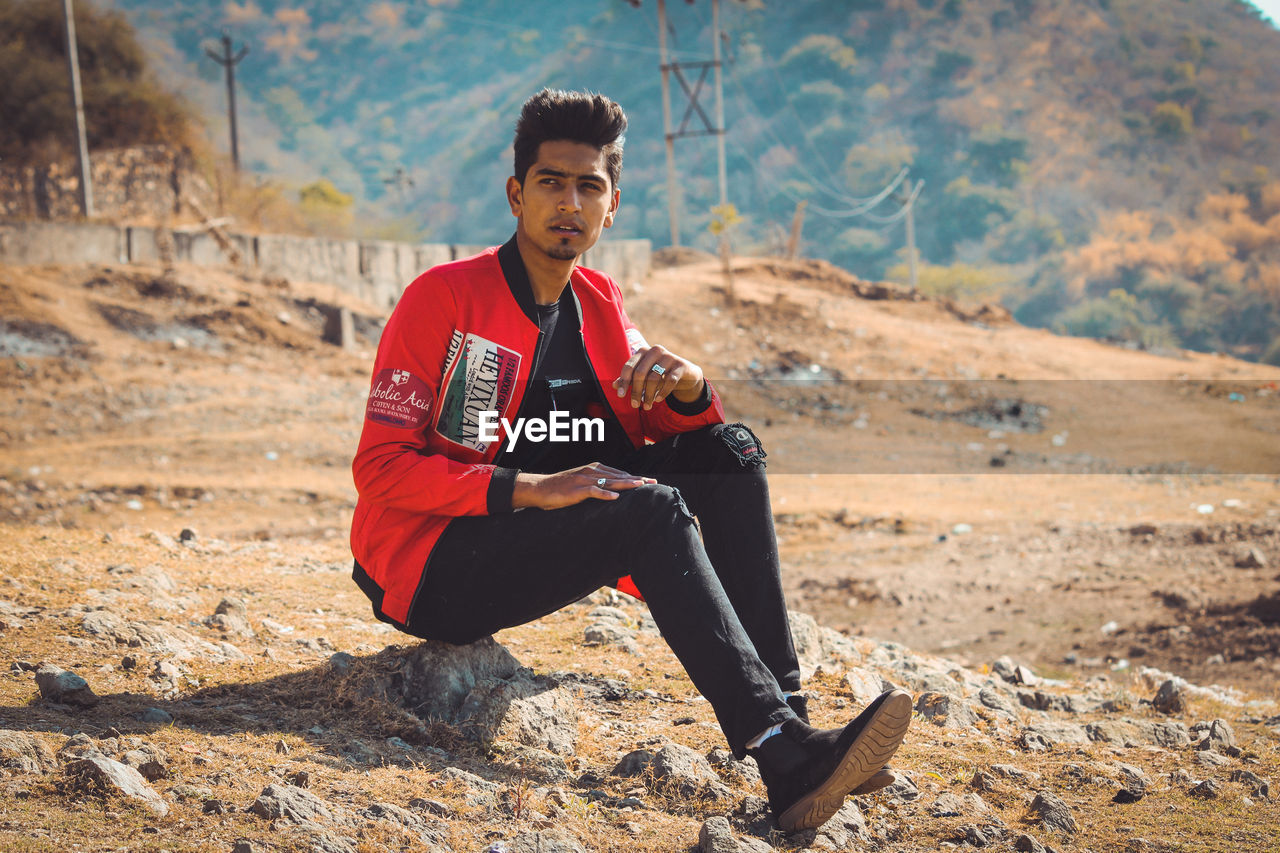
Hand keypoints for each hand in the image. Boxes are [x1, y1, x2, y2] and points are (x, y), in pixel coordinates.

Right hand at [512, 463, 655, 509]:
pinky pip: (593, 492)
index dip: (634, 476)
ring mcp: (584, 480)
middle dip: (636, 479)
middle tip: (652, 482)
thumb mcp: (582, 482)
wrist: (540, 488)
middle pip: (618, 476)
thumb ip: (597, 484)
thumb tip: (613, 491)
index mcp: (594, 469)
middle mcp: (591, 471)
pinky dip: (604, 494)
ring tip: (640, 486)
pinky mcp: (576, 490)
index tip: (648, 480)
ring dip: (625, 484)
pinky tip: (615, 498)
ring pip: (609, 482)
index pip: (619, 473)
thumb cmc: (562, 487)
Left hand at [612, 345, 704, 410]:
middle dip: (636, 391)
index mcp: (643, 351)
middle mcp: (655, 350)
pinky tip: (658, 400)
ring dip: (649, 395)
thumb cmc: (660, 373)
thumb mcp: (644, 375)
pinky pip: (670, 380)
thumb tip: (614, 386)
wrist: (685, 373)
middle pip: (640, 373)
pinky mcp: (680, 365)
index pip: (629, 366)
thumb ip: (629, 379)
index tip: (621, 396)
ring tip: (647, 406)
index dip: (624, 382)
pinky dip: (663, 392)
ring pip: (654, 378)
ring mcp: (669, 357)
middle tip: (635, 405)